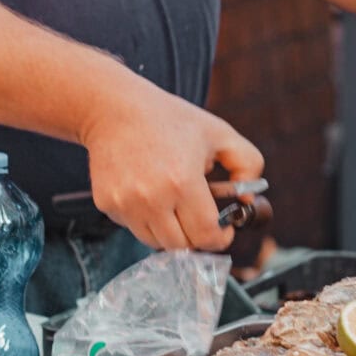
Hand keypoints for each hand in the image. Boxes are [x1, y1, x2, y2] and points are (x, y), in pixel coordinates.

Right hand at [80, 84, 264, 251]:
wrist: (113, 109)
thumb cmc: (170, 120)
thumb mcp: (220, 133)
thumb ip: (249, 165)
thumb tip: (248, 200)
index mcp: (183, 182)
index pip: (206, 237)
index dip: (220, 238)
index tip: (223, 229)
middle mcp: (151, 198)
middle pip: (182, 246)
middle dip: (197, 236)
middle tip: (200, 218)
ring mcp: (125, 203)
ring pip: (157, 243)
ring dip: (171, 231)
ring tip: (174, 203)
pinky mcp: (107, 204)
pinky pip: (135, 229)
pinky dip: (147, 220)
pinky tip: (149, 194)